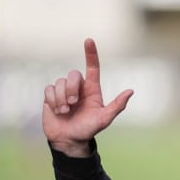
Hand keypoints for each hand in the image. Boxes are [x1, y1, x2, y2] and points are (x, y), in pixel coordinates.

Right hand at [42, 38, 133, 156]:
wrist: (69, 140)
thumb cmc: (89, 129)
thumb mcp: (105, 119)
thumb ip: (117, 105)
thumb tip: (131, 91)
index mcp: (93, 89)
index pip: (93, 67)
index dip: (91, 54)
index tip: (89, 40)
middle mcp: (79, 87)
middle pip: (73, 74)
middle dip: (72, 89)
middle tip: (74, 104)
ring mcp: (64, 91)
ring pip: (59, 82)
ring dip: (62, 98)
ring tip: (66, 111)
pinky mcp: (50, 96)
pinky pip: (48, 89)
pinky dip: (53, 101)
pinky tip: (57, 111)